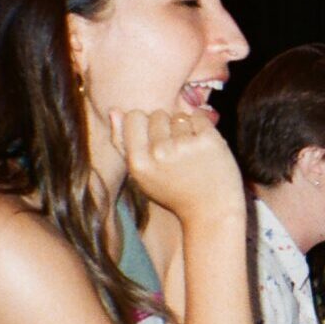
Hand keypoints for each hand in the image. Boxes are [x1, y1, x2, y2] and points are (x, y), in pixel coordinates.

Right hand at [112, 109, 243, 222]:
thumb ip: (123, 144)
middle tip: (176, 153)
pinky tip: (203, 148)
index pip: (134, 116)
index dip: (145, 124)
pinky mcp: (208, 141)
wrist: (211, 212)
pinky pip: (199, 117)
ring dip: (185, 129)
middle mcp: (159, 153)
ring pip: (179, 116)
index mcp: (138, 162)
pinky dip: (202, 128)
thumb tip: (114, 111)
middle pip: (157, 115)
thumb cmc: (174, 192)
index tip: (154, 140)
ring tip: (190, 154)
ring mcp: (184, 146)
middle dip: (166, 127)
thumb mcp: (142, 175)